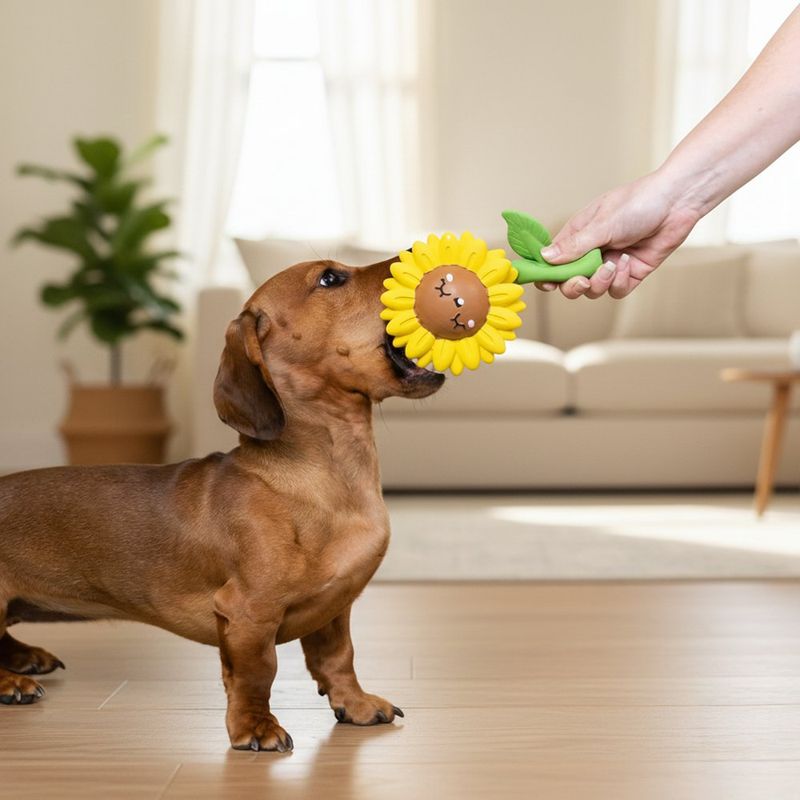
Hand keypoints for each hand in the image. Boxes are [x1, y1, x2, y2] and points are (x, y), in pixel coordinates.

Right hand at [537, 171, 700, 298]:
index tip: (547, 283)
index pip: (552, 261)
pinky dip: (619, 281)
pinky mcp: (630, 273)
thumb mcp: (602, 224)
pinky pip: (615, 290)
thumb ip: (574, 245)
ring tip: (612, 265)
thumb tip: (544, 258)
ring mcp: (610, 264)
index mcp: (578, 235)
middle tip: (582, 281)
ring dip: (600, 282)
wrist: (677, 202)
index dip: (546, 274)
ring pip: (592, 290)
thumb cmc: (638, 202)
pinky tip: (628, 262)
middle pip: (569, 282)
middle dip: (573, 286)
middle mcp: (591, 252)